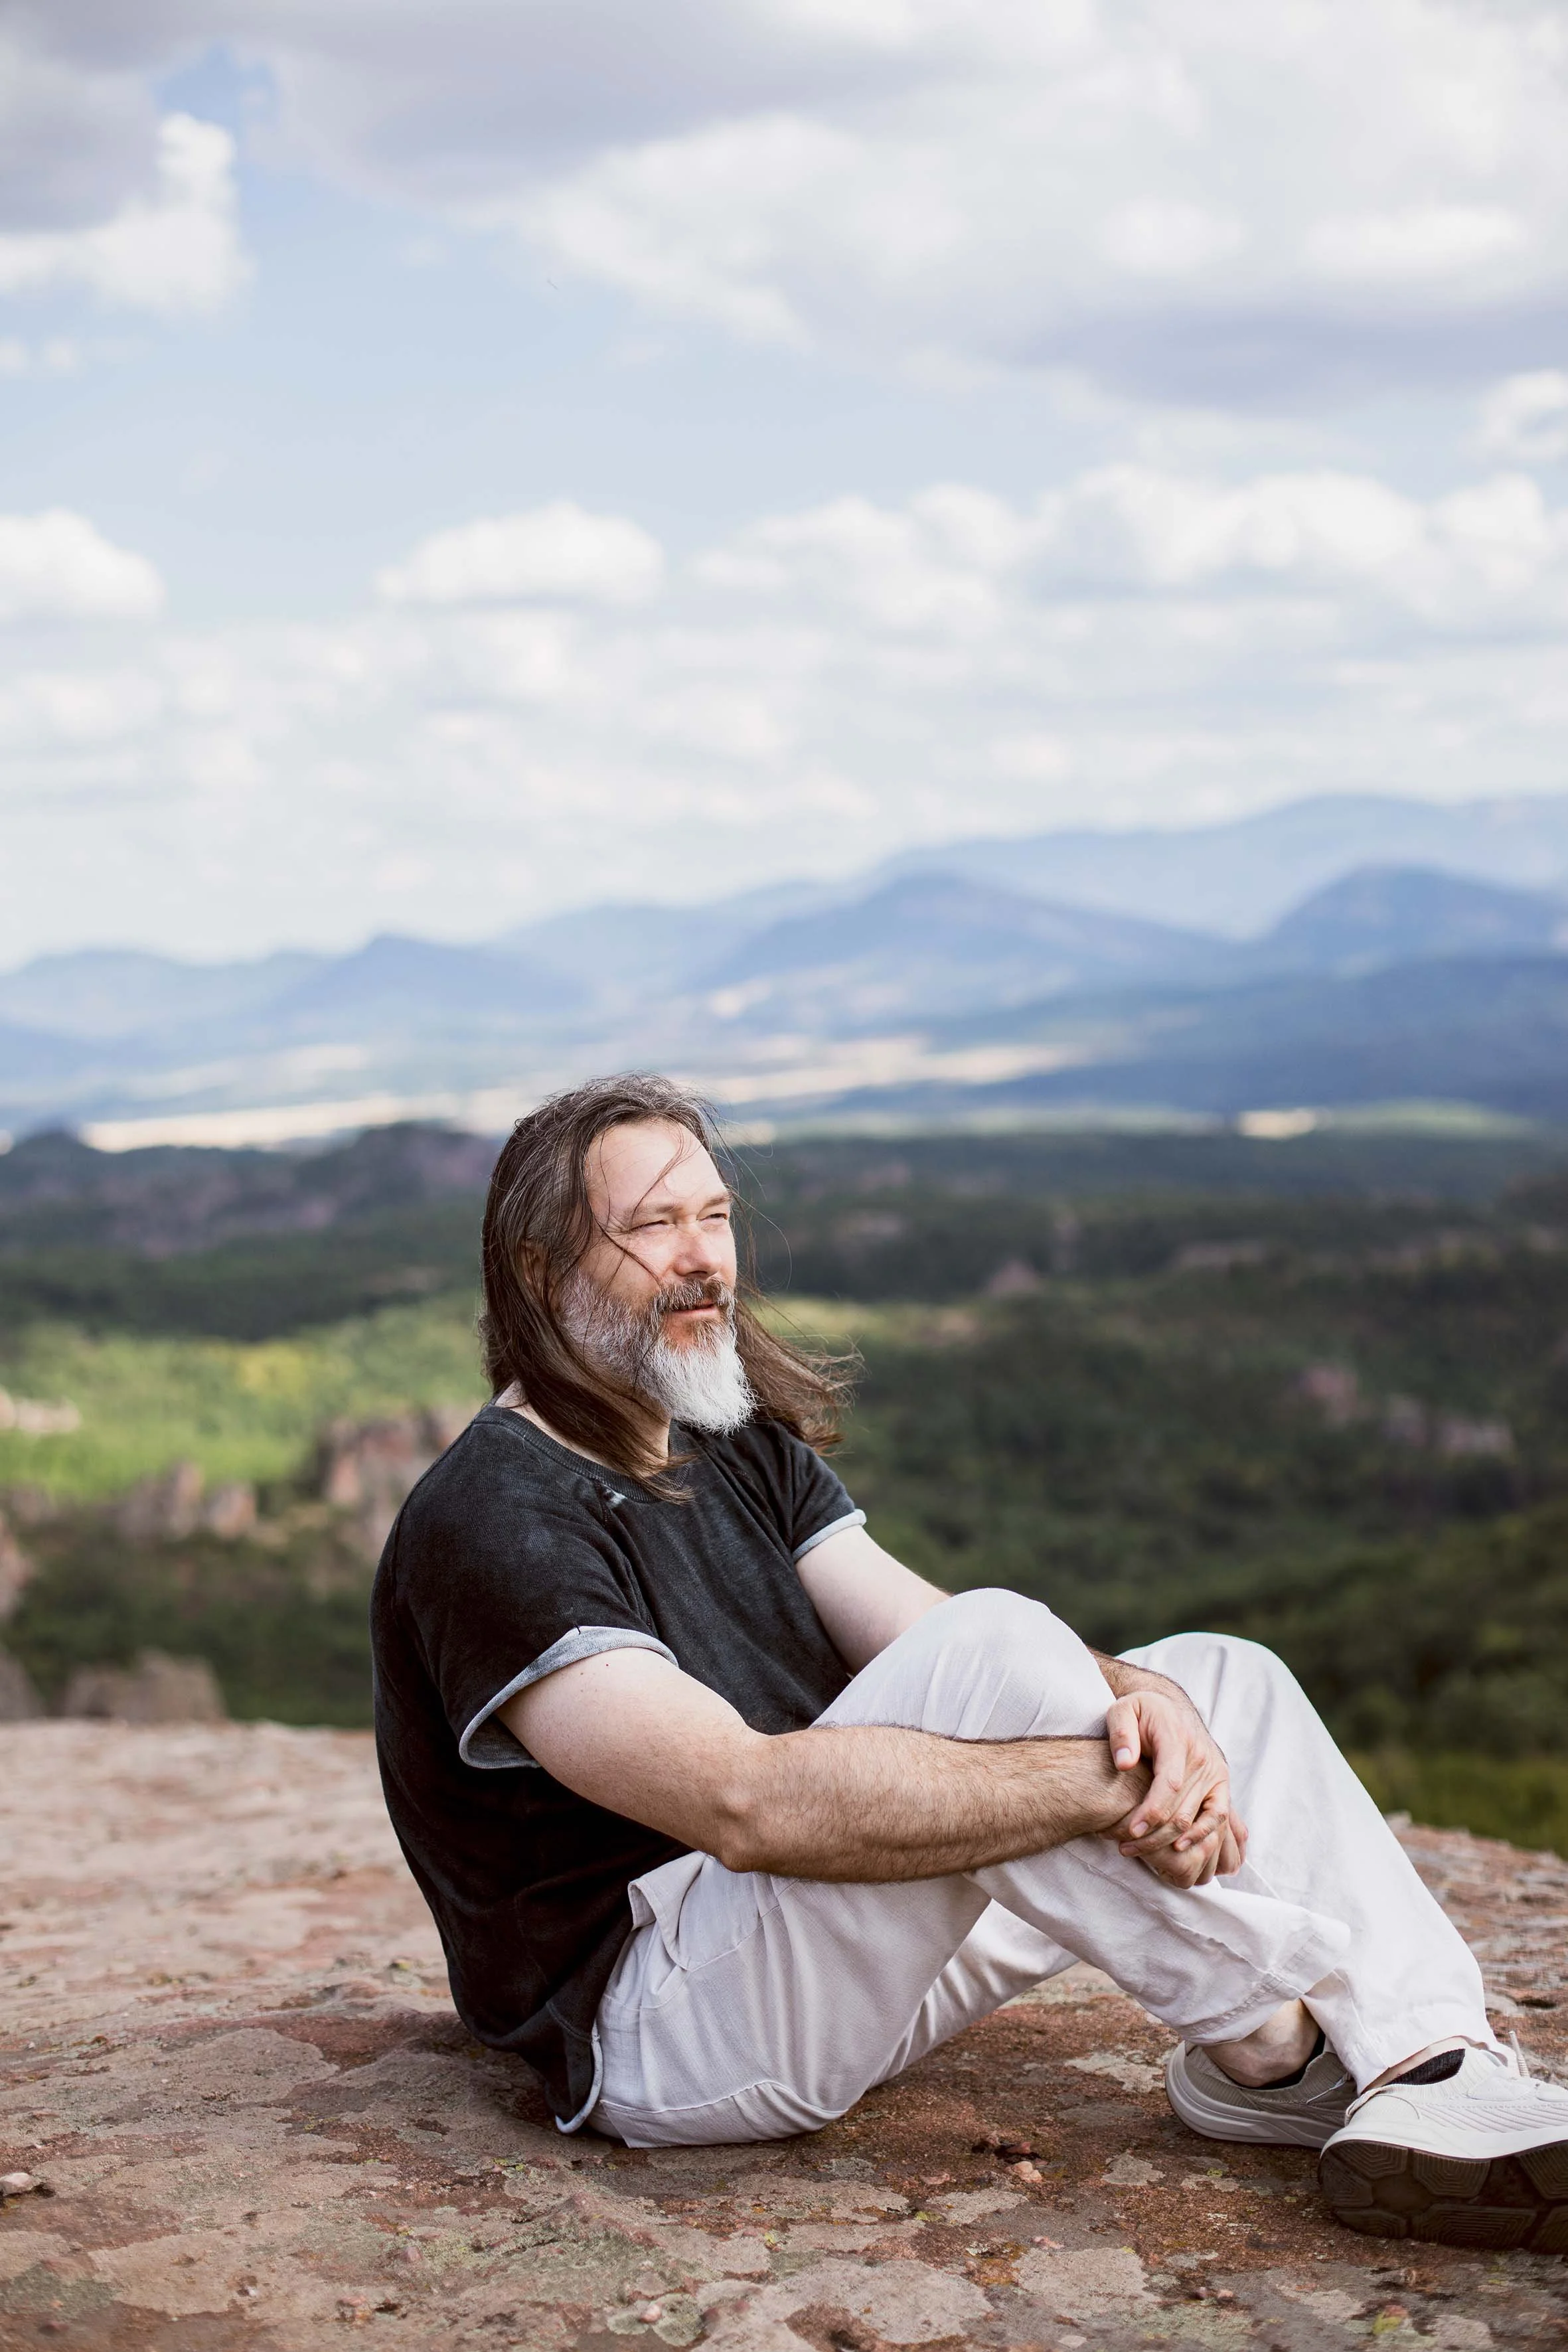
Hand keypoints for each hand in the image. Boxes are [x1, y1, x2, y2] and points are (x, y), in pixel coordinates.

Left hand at [1103, 1688, 1246, 1888]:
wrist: (1170, 1707)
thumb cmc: (1142, 1712)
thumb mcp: (1123, 1710)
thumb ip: (1122, 1734)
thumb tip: (1125, 1763)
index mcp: (1178, 1739)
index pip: (1169, 1784)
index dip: (1150, 1812)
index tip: (1130, 1831)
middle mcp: (1203, 1758)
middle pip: (1182, 1809)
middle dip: (1153, 1834)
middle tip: (1125, 1847)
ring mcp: (1215, 1772)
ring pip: (1198, 1819)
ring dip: (1170, 1841)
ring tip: (1140, 1849)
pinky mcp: (1220, 1783)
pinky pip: (1218, 1816)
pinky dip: (1202, 1836)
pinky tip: (1178, 1848)